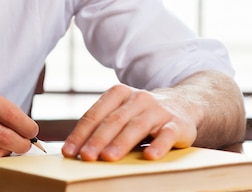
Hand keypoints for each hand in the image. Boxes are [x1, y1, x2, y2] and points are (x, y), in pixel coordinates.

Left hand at [61, 84, 197, 160]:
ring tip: (108, 158)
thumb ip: (102, 126)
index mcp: (118, 93)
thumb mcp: (121, 113)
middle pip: (113, 120)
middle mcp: (137, 98)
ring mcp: (158, 110)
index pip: (95, 114)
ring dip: (121, 142)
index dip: (80, 133)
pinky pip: (167, 134)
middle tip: (86, 156)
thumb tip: (76, 150)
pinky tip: (149, 156)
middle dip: (97, 139)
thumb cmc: (141, 114)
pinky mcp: (177, 124)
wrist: (182, 105)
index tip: (69, 152)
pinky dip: (158, 145)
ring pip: (136, 126)